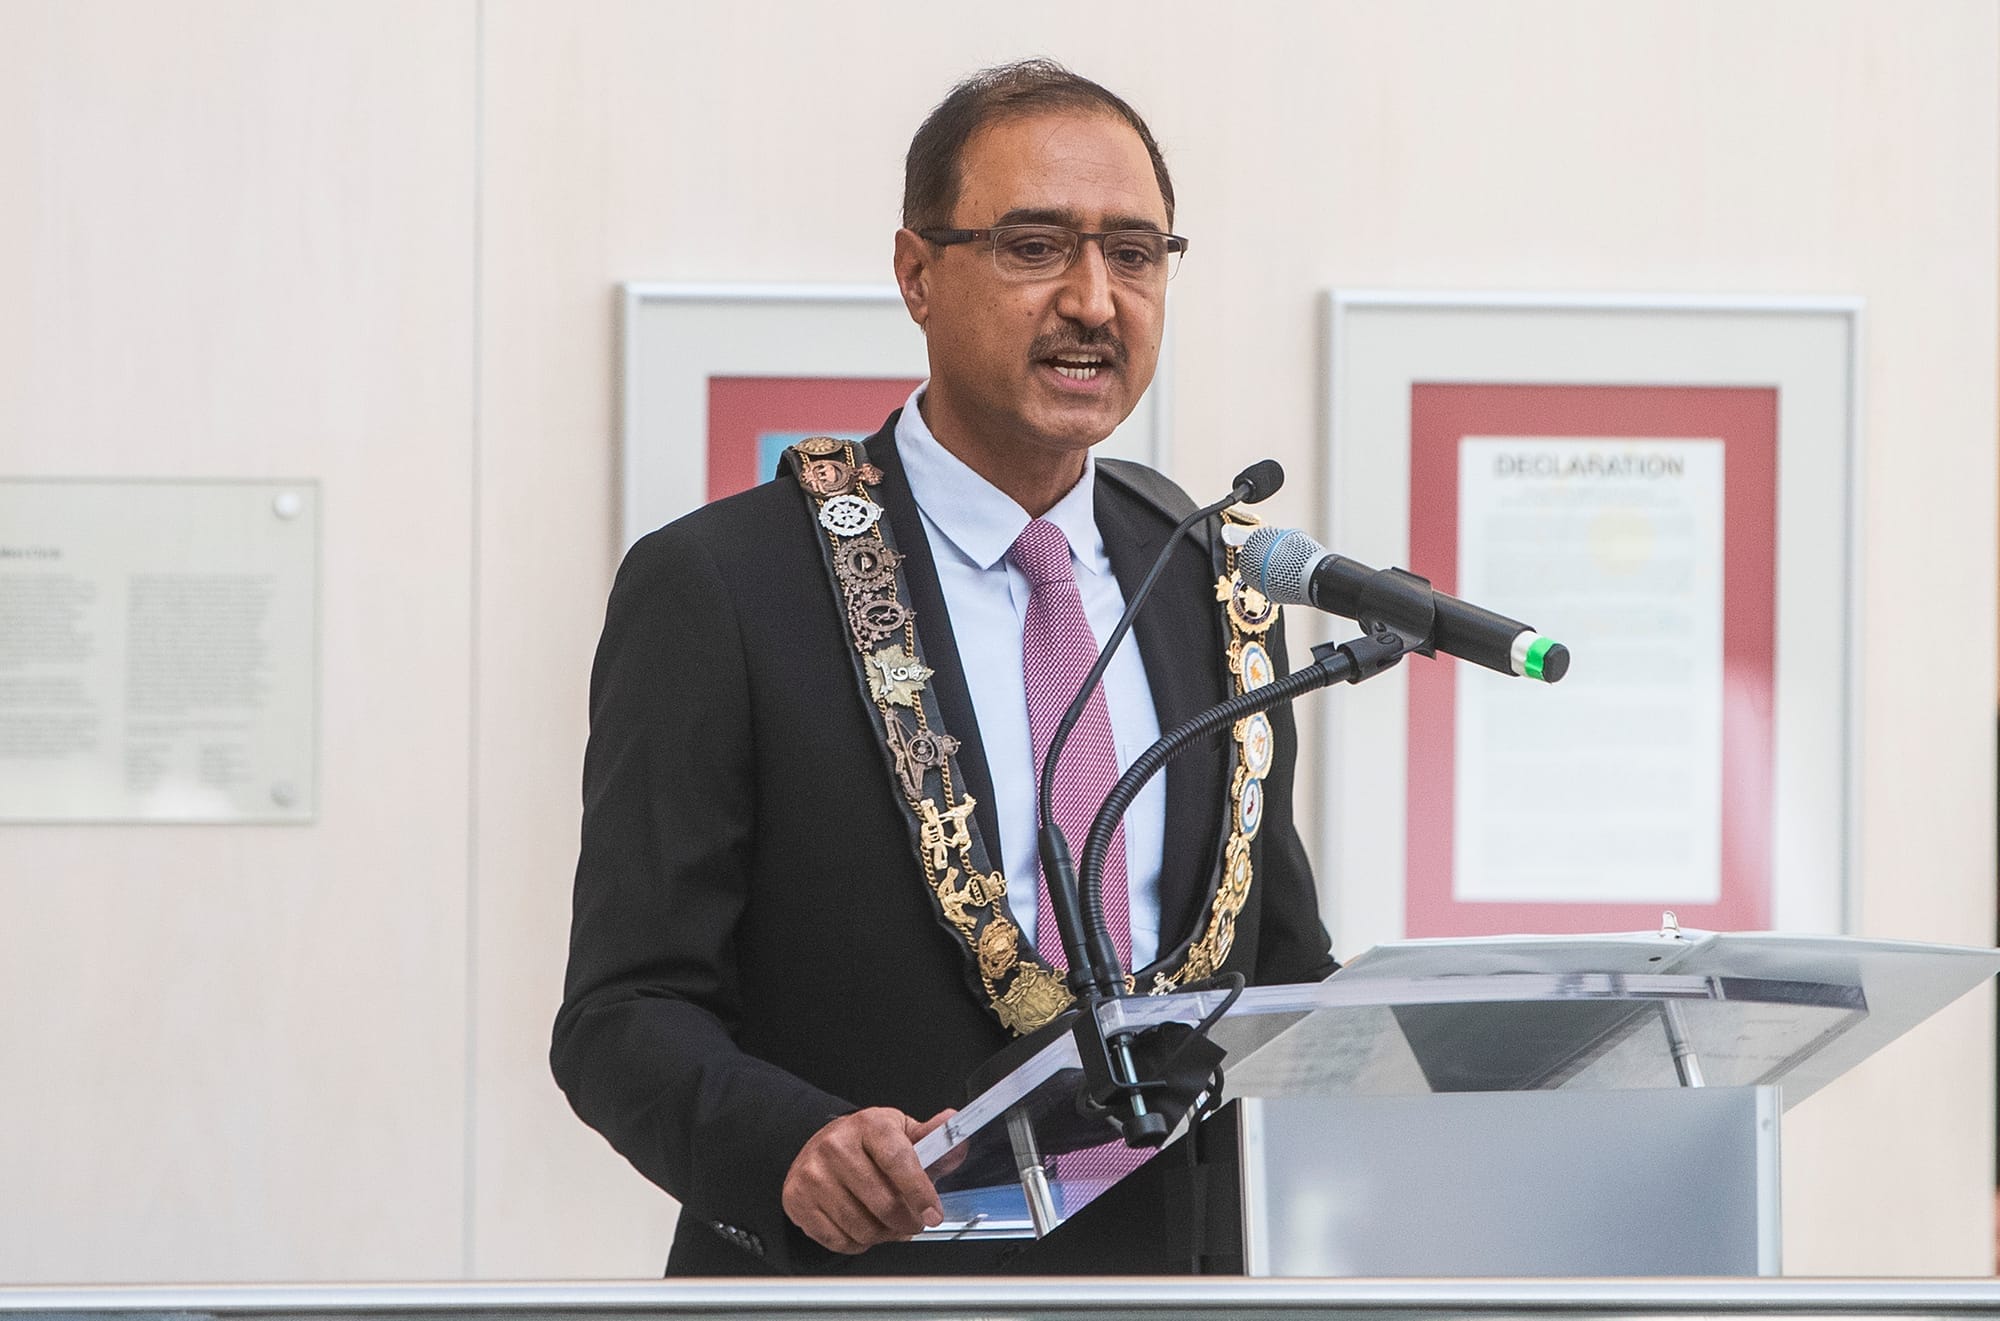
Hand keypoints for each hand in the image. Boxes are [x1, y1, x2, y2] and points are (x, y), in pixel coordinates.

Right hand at [781, 1106, 952, 1253]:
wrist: (819, 1145)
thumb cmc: (865, 1142)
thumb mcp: (900, 1132)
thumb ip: (933, 1140)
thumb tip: (958, 1137)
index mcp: (869, 1126)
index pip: (898, 1161)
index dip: (920, 1192)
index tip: (934, 1214)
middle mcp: (836, 1146)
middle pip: (882, 1202)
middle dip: (907, 1222)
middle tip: (914, 1223)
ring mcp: (813, 1174)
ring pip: (861, 1226)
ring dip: (883, 1235)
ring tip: (888, 1224)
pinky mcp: (797, 1199)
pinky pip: (838, 1240)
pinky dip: (857, 1242)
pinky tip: (861, 1226)